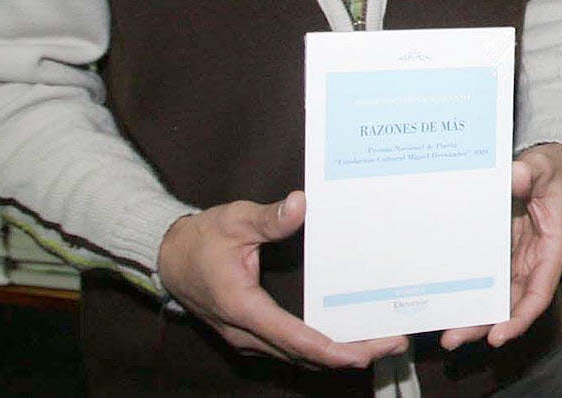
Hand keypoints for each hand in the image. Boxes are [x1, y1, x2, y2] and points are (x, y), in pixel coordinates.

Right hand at [158, 193, 406, 367]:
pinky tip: (349, 337)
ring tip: (381, 342)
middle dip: (350, 353)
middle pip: (304, 354)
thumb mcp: (233, 219)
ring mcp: (249, 338)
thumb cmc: (201, 238)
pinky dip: (322, 348)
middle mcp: (246, 332)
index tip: (362, 353)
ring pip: (299, 356)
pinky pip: (292, 348)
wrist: (168, 257)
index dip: (330, 348)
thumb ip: (267, 218)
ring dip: (339, 353)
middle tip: (393, 344)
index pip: (293, 337)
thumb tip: (300, 205)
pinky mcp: (253, 334)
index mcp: (243, 308)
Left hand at [439, 143, 561, 350]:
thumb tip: (516, 175)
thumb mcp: (542, 166)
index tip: (499, 334)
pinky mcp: (501, 255)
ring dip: (475, 316)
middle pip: (512, 304)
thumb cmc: (549, 171)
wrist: (543, 166)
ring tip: (448, 332)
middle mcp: (534, 260)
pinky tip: (450, 303)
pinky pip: (487, 281)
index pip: (538, 292)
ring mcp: (516, 260)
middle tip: (455, 337)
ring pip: (498, 298)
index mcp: (552, 247)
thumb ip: (530, 171)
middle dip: (486, 325)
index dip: (520, 317)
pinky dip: (472, 294)